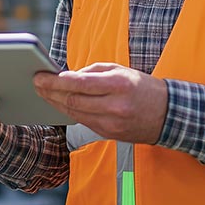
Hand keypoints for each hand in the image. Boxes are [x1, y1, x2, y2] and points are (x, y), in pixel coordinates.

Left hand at [33, 62, 166, 143]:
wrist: (168, 114)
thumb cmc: (143, 87)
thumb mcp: (121, 70)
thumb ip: (93, 72)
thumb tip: (68, 76)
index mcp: (118, 85)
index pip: (79, 84)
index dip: (55, 81)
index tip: (40, 75)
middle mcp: (114, 106)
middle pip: (72, 100)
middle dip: (50, 92)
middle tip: (35, 83)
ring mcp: (111, 123)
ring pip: (74, 113)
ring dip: (55, 103)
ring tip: (42, 92)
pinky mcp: (109, 134)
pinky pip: (82, 122)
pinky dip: (68, 112)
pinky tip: (59, 104)